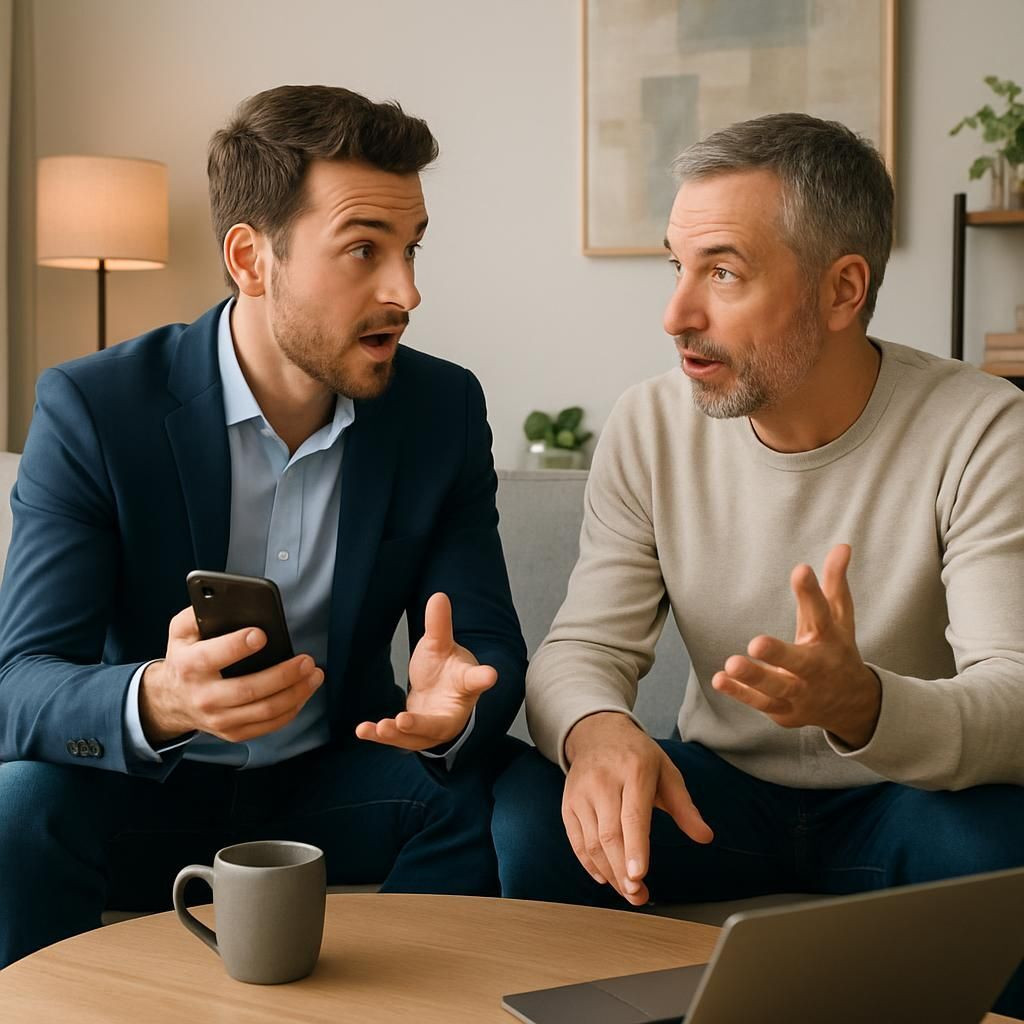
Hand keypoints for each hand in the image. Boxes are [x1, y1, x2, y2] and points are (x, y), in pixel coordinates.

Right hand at [139, 606, 323, 744]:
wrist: (172, 700)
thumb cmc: (185, 658)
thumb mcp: (181, 631)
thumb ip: (198, 613)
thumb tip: (223, 599)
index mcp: (190, 666)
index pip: (213, 656)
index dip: (237, 645)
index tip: (262, 635)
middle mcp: (204, 696)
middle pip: (249, 690)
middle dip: (284, 675)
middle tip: (307, 660)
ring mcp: (219, 718)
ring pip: (265, 710)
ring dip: (296, 693)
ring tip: (314, 674)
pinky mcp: (233, 732)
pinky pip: (268, 726)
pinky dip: (292, 709)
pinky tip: (304, 693)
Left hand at [355, 592, 496, 750]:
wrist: (439, 692)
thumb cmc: (445, 669)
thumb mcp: (441, 645)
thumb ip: (439, 625)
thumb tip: (438, 596)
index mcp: (466, 687)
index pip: (475, 681)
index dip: (482, 678)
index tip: (490, 674)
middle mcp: (451, 715)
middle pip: (438, 724)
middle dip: (419, 725)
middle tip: (403, 720)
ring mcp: (432, 730)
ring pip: (415, 738)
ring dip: (395, 735)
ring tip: (377, 728)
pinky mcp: (413, 737)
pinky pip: (397, 739)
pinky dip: (381, 736)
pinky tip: (362, 730)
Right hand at [562, 712, 712, 906]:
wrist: (598, 734)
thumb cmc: (637, 757)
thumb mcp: (667, 773)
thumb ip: (684, 807)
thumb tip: (705, 837)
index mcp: (634, 771)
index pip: (633, 815)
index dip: (635, 848)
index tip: (639, 875)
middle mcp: (603, 781)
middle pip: (609, 835)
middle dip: (622, 871)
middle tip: (638, 895)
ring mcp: (581, 793)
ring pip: (591, 843)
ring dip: (609, 874)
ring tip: (628, 892)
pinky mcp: (568, 804)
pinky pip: (576, 841)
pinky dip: (589, 864)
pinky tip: (605, 878)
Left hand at [712, 544, 880, 747]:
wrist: (853, 706)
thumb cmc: (838, 651)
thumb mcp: (839, 619)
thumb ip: (834, 584)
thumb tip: (842, 545)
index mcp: (830, 641)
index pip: (822, 613)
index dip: (811, 592)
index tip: (801, 569)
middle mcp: (817, 669)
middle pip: (799, 662)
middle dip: (779, 654)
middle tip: (756, 642)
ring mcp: (801, 693)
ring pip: (777, 688)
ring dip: (754, 678)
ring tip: (731, 663)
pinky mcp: (785, 710)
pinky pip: (760, 702)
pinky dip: (740, 693)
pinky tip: (719, 679)